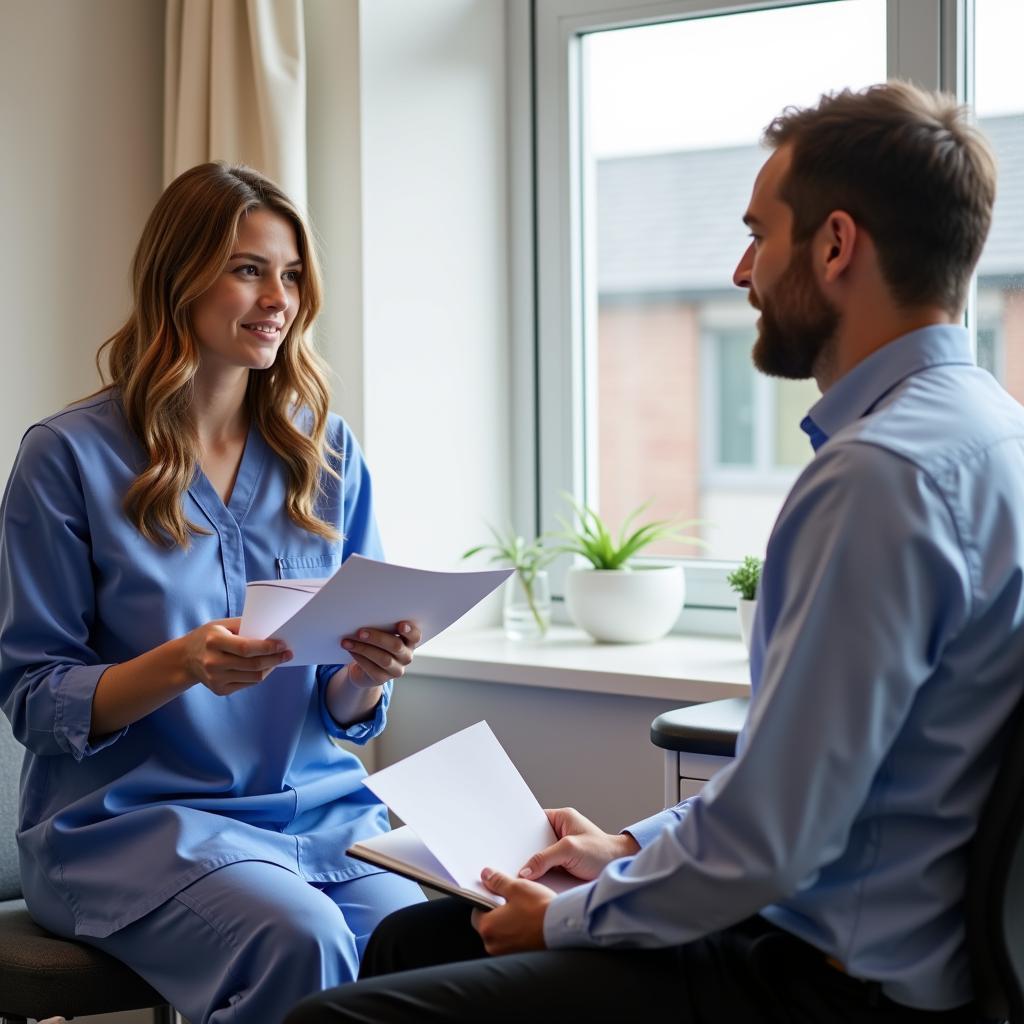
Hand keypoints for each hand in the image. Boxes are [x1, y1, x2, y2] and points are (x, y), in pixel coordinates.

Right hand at [179, 618, 291, 694]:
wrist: (186, 658)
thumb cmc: (209, 637)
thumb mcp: (222, 624)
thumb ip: (245, 625)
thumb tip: (272, 629)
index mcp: (214, 642)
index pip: (246, 648)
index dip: (267, 647)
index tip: (282, 644)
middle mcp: (213, 662)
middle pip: (253, 665)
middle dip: (275, 659)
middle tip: (288, 654)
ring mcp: (215, 679)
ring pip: (254, 677)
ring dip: (270, 668)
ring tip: (278, 659)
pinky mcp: (219, 690)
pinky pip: (248, 684)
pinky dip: (259, 675)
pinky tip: (264, 667)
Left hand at [342, 621, 420, 686]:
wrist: (365, 669)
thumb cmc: (375, 644)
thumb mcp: (381, 635)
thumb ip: (381, 627)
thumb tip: (365, 618)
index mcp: (409, 642)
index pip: (415, 636)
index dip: (410, 631)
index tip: (400, 624)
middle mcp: (406, 656)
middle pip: (396, 646)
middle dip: (377, 638)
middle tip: (360, 632)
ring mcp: (396, 670)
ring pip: (383, 659)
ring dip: (363, 648)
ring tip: (348, 641)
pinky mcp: (382, 679)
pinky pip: (372, 669)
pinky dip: (359, 658)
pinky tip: (350, 650)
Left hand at [470, 868, 552, 954]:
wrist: (563, 929)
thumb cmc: (539, 909)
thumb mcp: (517, 887)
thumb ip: (498, 882)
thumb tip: (486, 876)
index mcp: (487, 927)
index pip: (476, 913)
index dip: (486, 901)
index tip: (497, 895)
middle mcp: (494, 945)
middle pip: (489, 926)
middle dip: (498, 914)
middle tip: (514, 902)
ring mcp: (507, 954)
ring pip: (502, 935)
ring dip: (509, 925)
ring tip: (525, 913)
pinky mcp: (521, 958)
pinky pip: (514, 943)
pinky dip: (519, 934)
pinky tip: (531, 924)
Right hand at [518, 807, 639, 881]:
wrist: (620, 870)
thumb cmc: (602, 852)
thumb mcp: (571, 850)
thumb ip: (546, 858)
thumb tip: (525, 871)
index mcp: (560, 818)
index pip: (533, 822)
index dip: (519, 830)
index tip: (505, 840)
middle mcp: (559, 832)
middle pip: (533, 841)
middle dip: (524, 851)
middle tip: (509, 860)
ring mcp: (561, 850)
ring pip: (538, 857)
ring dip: (532, 865)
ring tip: (517, 872)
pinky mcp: (563, 866)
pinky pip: (546, 869)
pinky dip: (539, 875)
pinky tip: (531, 882)